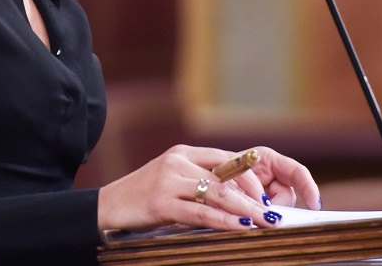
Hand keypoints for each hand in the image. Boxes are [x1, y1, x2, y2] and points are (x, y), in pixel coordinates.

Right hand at [96, 145, 319, 231]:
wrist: (106, 207)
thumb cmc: (142, 198)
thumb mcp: (172, 183)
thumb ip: (199, 184)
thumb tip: (236, 199)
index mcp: (183, 154)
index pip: (226, 159)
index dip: (250, 177)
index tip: (268, 196)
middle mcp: (178, 162)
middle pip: (225, 176)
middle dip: (254, 196)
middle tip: (274, 213)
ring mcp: (168, 180)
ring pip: (216, 193)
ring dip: (245, 210)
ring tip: (265, 222)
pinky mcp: (160, 202)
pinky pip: (199, 212)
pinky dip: (223, 221)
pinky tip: (239, 228)